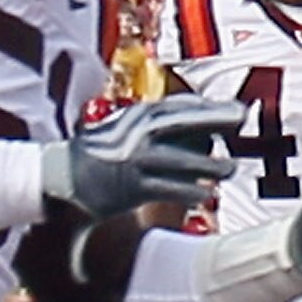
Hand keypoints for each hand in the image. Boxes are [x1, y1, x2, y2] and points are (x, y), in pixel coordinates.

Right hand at [43, 96, 242, 224]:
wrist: (61, 178)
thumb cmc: (100, 154)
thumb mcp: (126, 129)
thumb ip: (156, 126)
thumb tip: (198, 130)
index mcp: (136, 116)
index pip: (179, 106)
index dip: (209, 107)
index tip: (234, 110)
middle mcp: (136, 133)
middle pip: (183, 123)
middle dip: (214, 120)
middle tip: (241, 121)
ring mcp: (133, 159)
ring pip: (180, 160)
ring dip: (208, 165)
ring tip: (228, 169)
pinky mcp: (130, 187)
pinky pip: (167, 188)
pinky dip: (188, 191)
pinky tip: (204, 194)